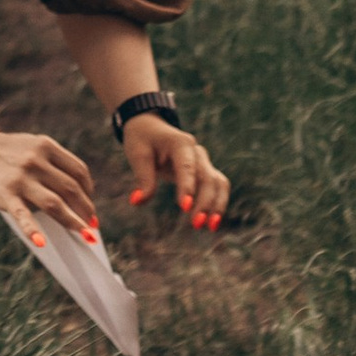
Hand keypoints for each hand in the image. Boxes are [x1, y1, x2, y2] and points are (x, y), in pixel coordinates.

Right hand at [0, 128, 99, 248]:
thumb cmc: (7, 152)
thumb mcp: (33, 146)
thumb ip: (53, 163)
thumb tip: (78, 193)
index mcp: (46, 146)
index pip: (78, 171)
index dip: (89, 190)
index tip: (90, 203)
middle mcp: (36, 161)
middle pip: (71, 189)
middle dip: (86, 209)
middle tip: (91, 224)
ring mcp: (21, 178)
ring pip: (55, 204)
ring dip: (74, 222)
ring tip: (85, 235)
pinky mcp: (6, 194)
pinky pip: (22, 215)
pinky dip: (32, 230)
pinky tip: (41, 242)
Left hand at [123, 110, 229, 230]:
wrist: (151, 127)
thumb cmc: (143, 140)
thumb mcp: (138, 154)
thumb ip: (143, 178)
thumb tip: (137, 202)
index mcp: (179, 142)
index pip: (187, 166)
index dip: (187, 186)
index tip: (184, 207)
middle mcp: (196, 151)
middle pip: (207, 177)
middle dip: (204, 202)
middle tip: (196, 224)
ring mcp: (203, 161)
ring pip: (218, 183)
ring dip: (217, 205)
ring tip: (210, 227)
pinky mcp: (204, 171)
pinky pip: (218, 187)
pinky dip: (218, 203)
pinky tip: (212, 222)